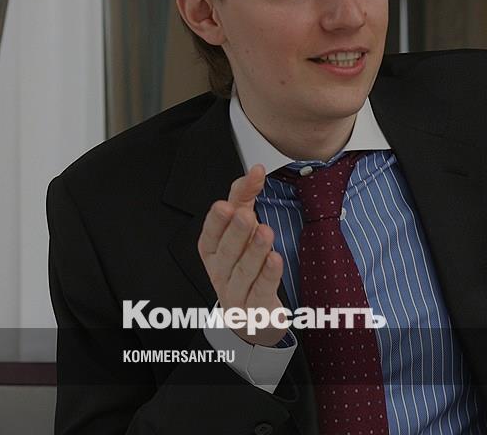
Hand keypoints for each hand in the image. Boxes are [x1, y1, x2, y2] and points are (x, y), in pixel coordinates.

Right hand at [198, 164, 287, 345]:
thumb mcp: (242, 230)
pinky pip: (261, 291)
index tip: (227, 203)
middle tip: (245, 215)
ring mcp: (235, 294)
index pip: (211, 233)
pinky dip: (267, 275)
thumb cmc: (245, 266)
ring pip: (242, 272)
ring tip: (265, 232)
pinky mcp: (255, 310)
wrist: (253, 315)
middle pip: (225, 252)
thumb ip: (245, 199)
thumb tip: (255, 170)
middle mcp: (219, 272)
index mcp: (211, 251)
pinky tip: (275, 260)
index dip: (218, 219)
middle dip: (235, 233)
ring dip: (253, 251)